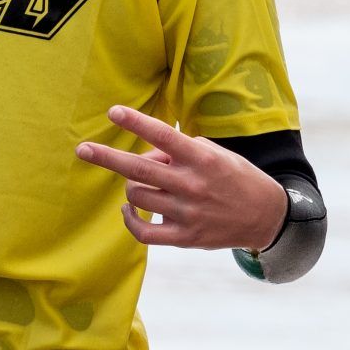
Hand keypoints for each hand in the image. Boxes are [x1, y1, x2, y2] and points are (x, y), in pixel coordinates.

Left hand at [75, 105, 288, 249]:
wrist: (266, 217)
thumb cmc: (236, 177)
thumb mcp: (216, 154)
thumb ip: (182, 151)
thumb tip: (148, 155)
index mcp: (202, 159)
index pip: (164, 135)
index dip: (136, 122)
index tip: (113, 111)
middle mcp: (192, 185)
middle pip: (138, 168)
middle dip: (106, 157)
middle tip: (83, 149)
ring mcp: (187, 213)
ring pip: (138, 196)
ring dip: (131, 186)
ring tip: (139, 182)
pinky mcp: (184, 238)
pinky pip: (143, 231)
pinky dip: (130, 219)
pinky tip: (128, 209)